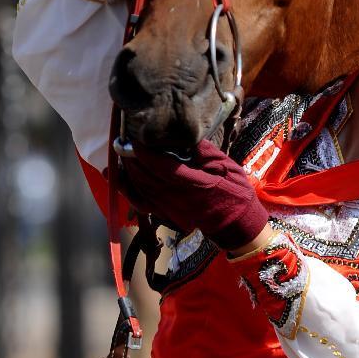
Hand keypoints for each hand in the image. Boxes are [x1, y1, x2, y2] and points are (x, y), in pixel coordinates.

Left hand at [121, 140, 268, 250]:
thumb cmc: (235, 191)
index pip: (162, 168)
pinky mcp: (168, 213)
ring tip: (122, 155)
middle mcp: (178, 198)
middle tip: (125, 142)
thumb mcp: (226, 166)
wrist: (237, 222)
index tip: (136, 138)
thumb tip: (185, 134)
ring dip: (128, 173)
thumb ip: (204, 151)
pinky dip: (129, 190)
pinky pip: (143, 202)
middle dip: (132, 160)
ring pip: (142, 190)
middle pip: (146, 179)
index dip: (145, 153)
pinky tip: (121, 179)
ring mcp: (171, 208)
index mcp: (194, 184)